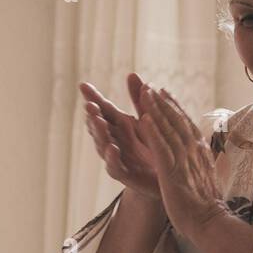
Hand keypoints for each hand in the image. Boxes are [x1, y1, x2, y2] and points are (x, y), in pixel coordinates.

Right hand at [79, 75, 162, 201]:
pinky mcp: (125, 175)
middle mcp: (114, 140)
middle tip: (89, 105)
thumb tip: (131, 73)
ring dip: (99, 134)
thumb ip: (139, 99)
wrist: (169, 179)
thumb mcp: (148, 120)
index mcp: (120, 126)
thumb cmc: (156, 147)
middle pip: (100, 126)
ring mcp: (117, 158)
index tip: (83, 85)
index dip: (93, 98)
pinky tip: (112, 148)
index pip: (103, 109)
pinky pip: (115, 167)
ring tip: (97, 121)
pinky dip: (112, 158)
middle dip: (93, 116)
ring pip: (103, 145)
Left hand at [136, 86, 226, 239]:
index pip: (185, 123)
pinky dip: (153, 132)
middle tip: (150, 86)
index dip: (174, 106)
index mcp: (199, 152)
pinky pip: (162, 148)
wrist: (210, 221)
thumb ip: (197, 158)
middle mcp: (193, 151)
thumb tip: (197, 150)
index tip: (164, 92)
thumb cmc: (205, 203)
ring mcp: (184, 160)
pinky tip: (143, 119)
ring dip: (156, 109)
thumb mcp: (202, 173)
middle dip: (163, 102)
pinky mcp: (173, 172)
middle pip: (176, 121)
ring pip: (168, 129)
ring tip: (145, 92)